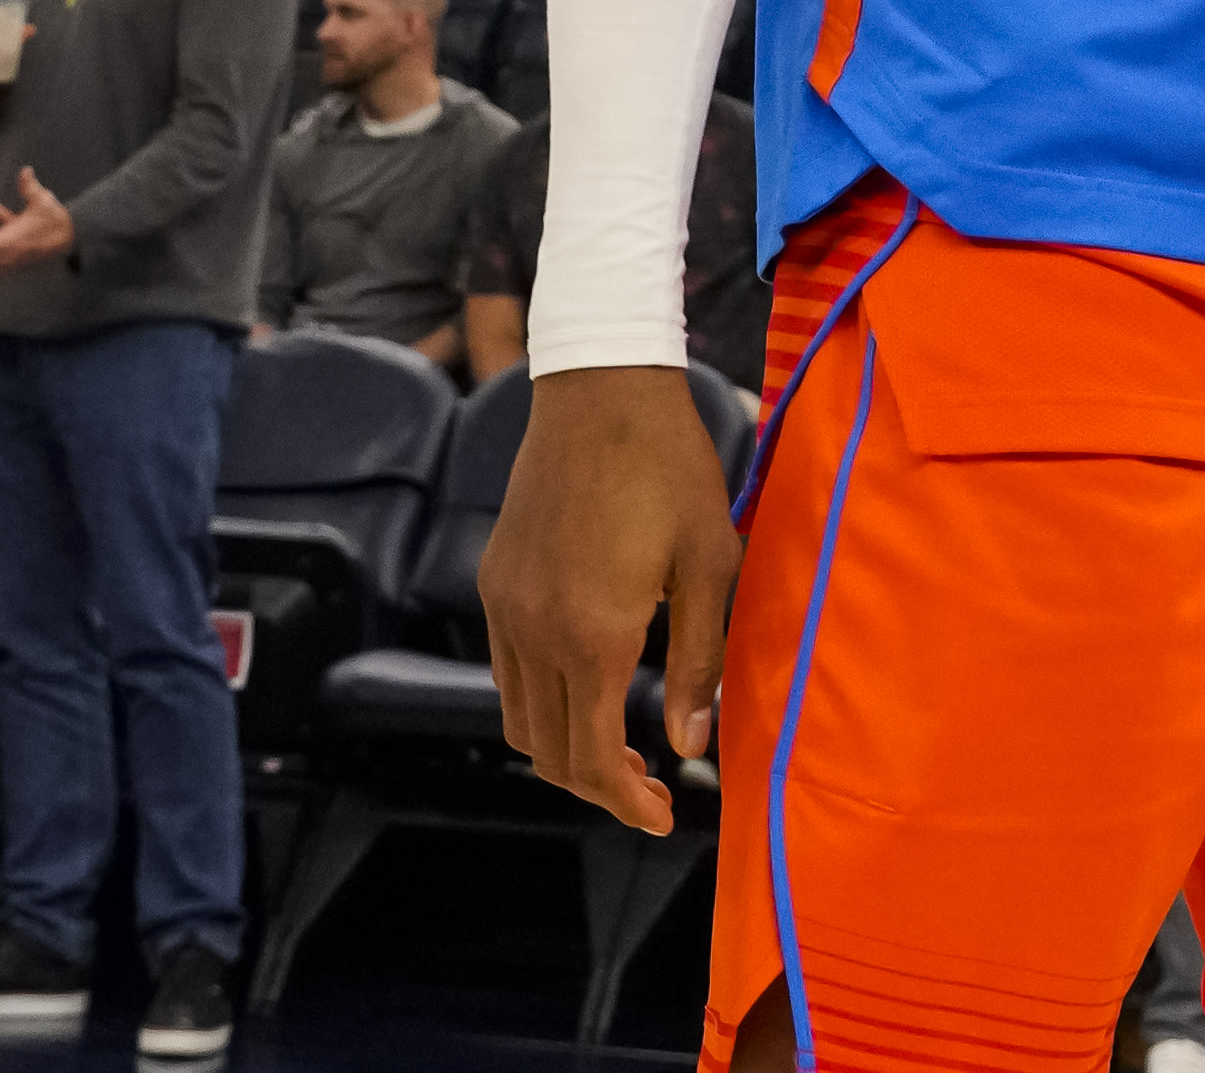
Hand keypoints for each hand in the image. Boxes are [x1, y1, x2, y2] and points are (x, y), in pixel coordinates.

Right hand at [483, 365, 740, 835]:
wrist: (602, 387)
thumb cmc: (671, 469)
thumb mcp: (709, 564)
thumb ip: (698, 662)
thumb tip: (688, 747)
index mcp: (592, 636)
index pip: (591, 760)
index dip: (625, 803)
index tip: (663, 816)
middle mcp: (534, 631)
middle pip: (548, 754)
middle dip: (598, 785)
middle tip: (652, 786)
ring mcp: (506, 605)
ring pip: (517, 719)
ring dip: (563, 748)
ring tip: (620, 743)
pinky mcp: (495, 580)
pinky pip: (505, 670)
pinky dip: (540, 701)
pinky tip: (588, 680)